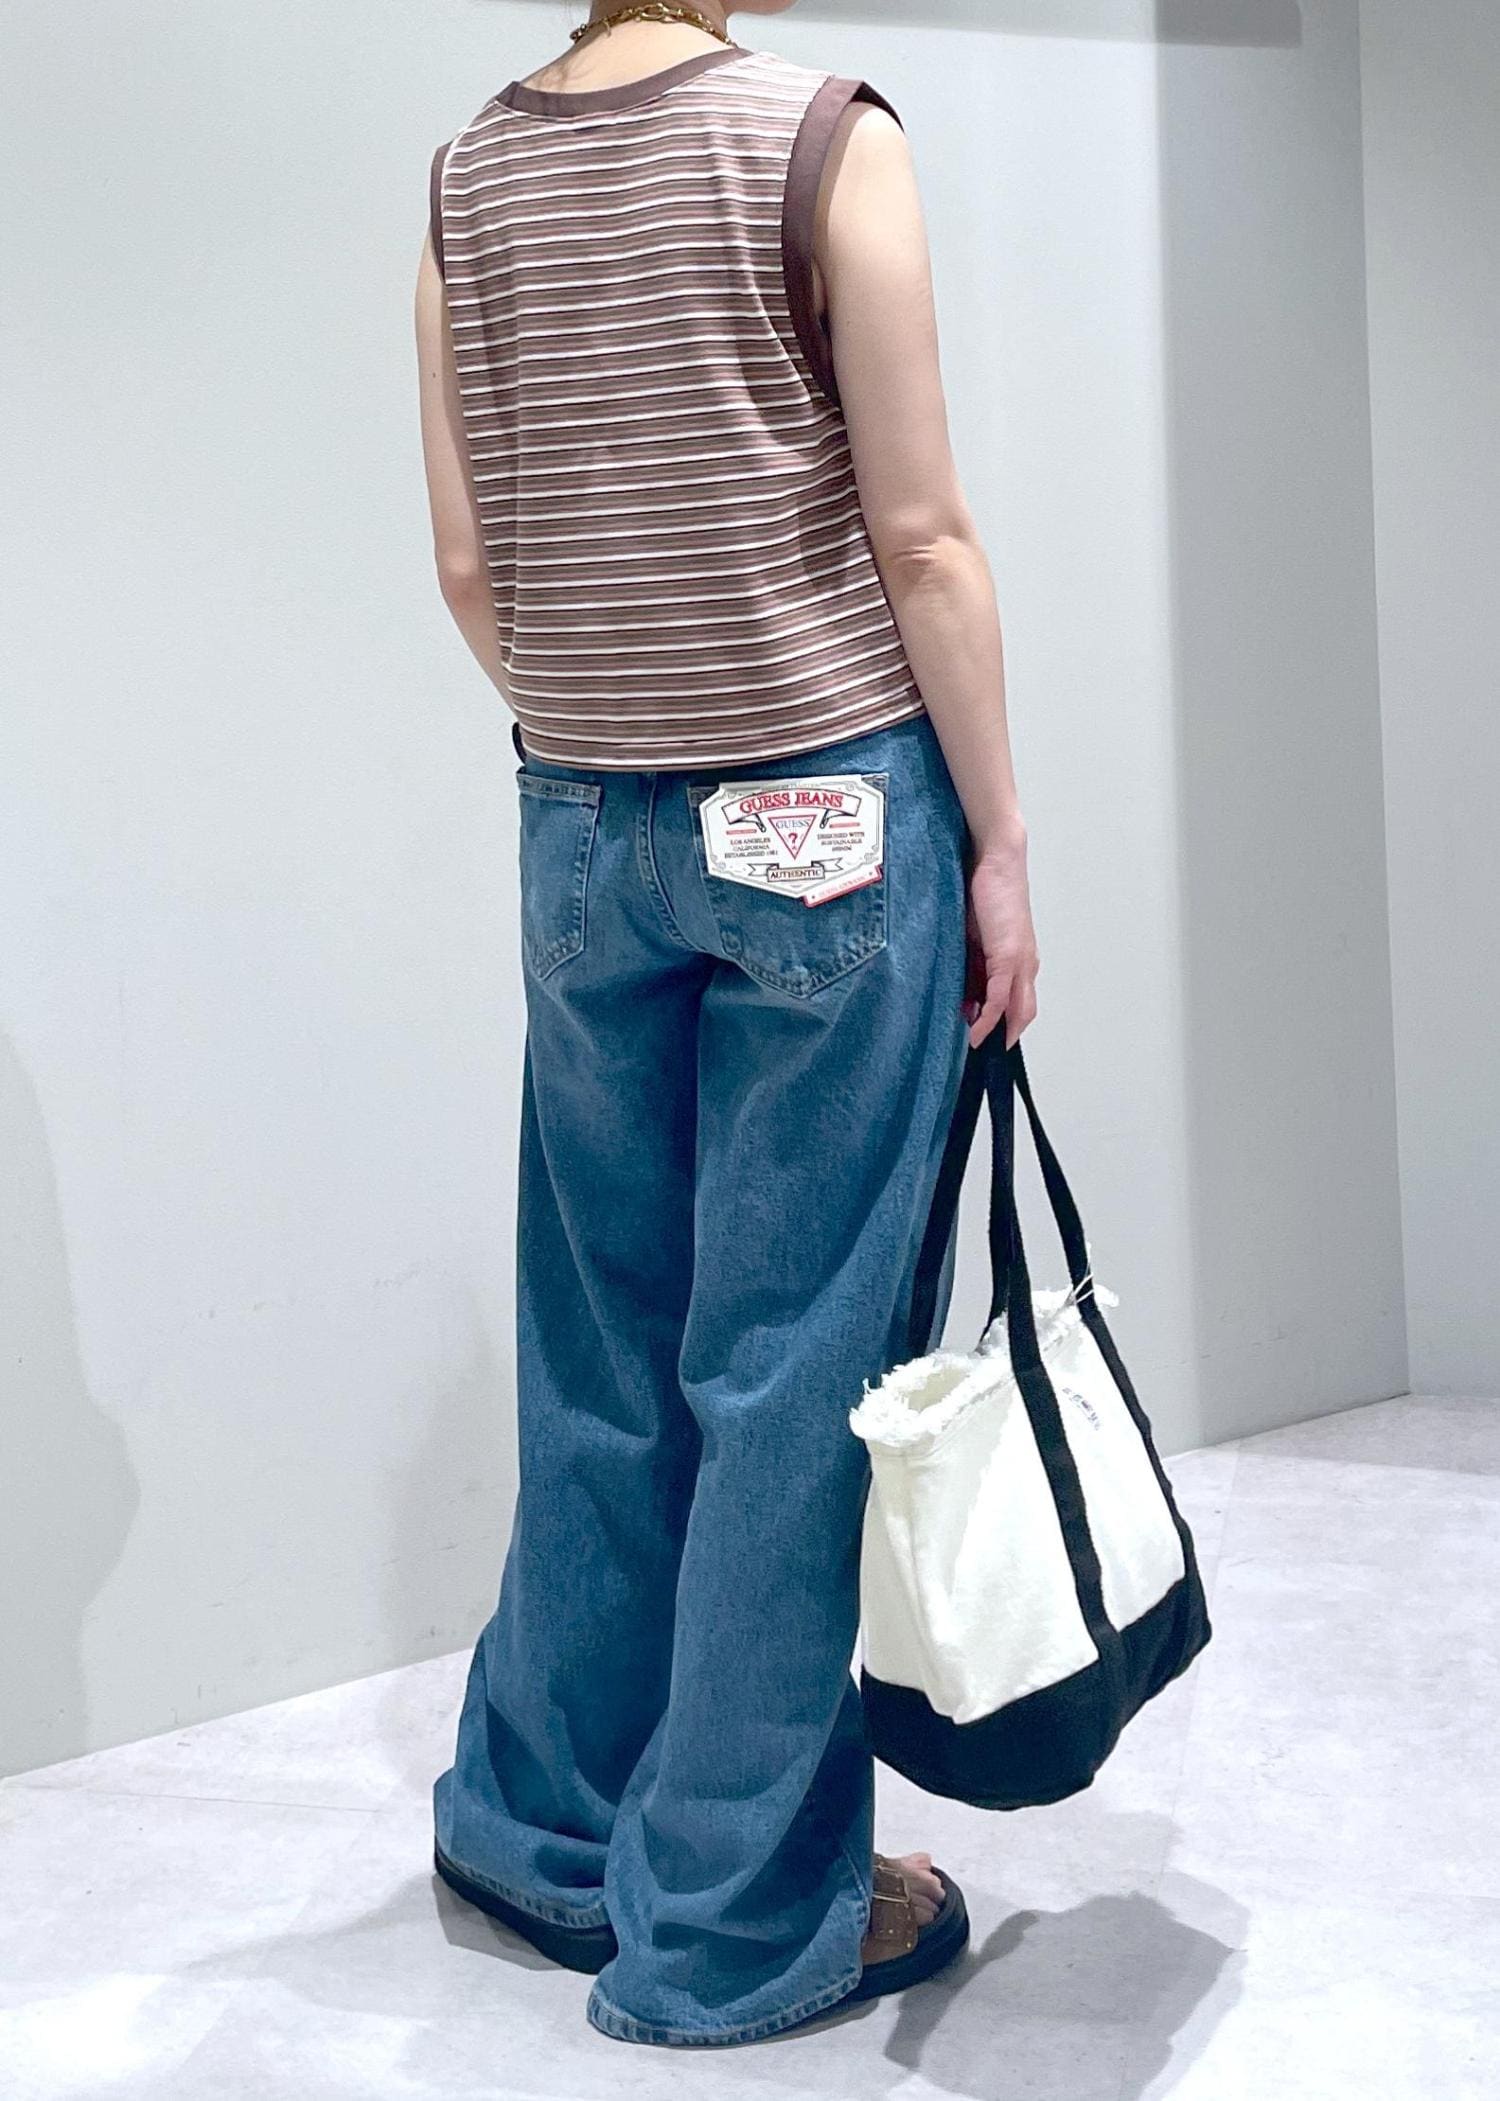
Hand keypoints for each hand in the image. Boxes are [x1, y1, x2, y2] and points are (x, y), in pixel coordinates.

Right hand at [962, 837, 1038, 1050]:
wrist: (995, 857)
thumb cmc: (982, 887)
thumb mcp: (971, 934)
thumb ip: (968, 963)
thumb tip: (958, 993)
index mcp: (1017, 958)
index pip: (1016, 1003)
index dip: (1003, 1026)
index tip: (982, 1043)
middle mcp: (1024, 963)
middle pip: (1023, 1014)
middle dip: (1004, 1037)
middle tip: (982, 1057)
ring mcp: (1020, 961)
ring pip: (1016, 1010)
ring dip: (996, 1032)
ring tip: (975, 1049)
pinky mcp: (1009, 955)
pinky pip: (1001, 997)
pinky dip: (989, 1018)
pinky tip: (975, 1032)